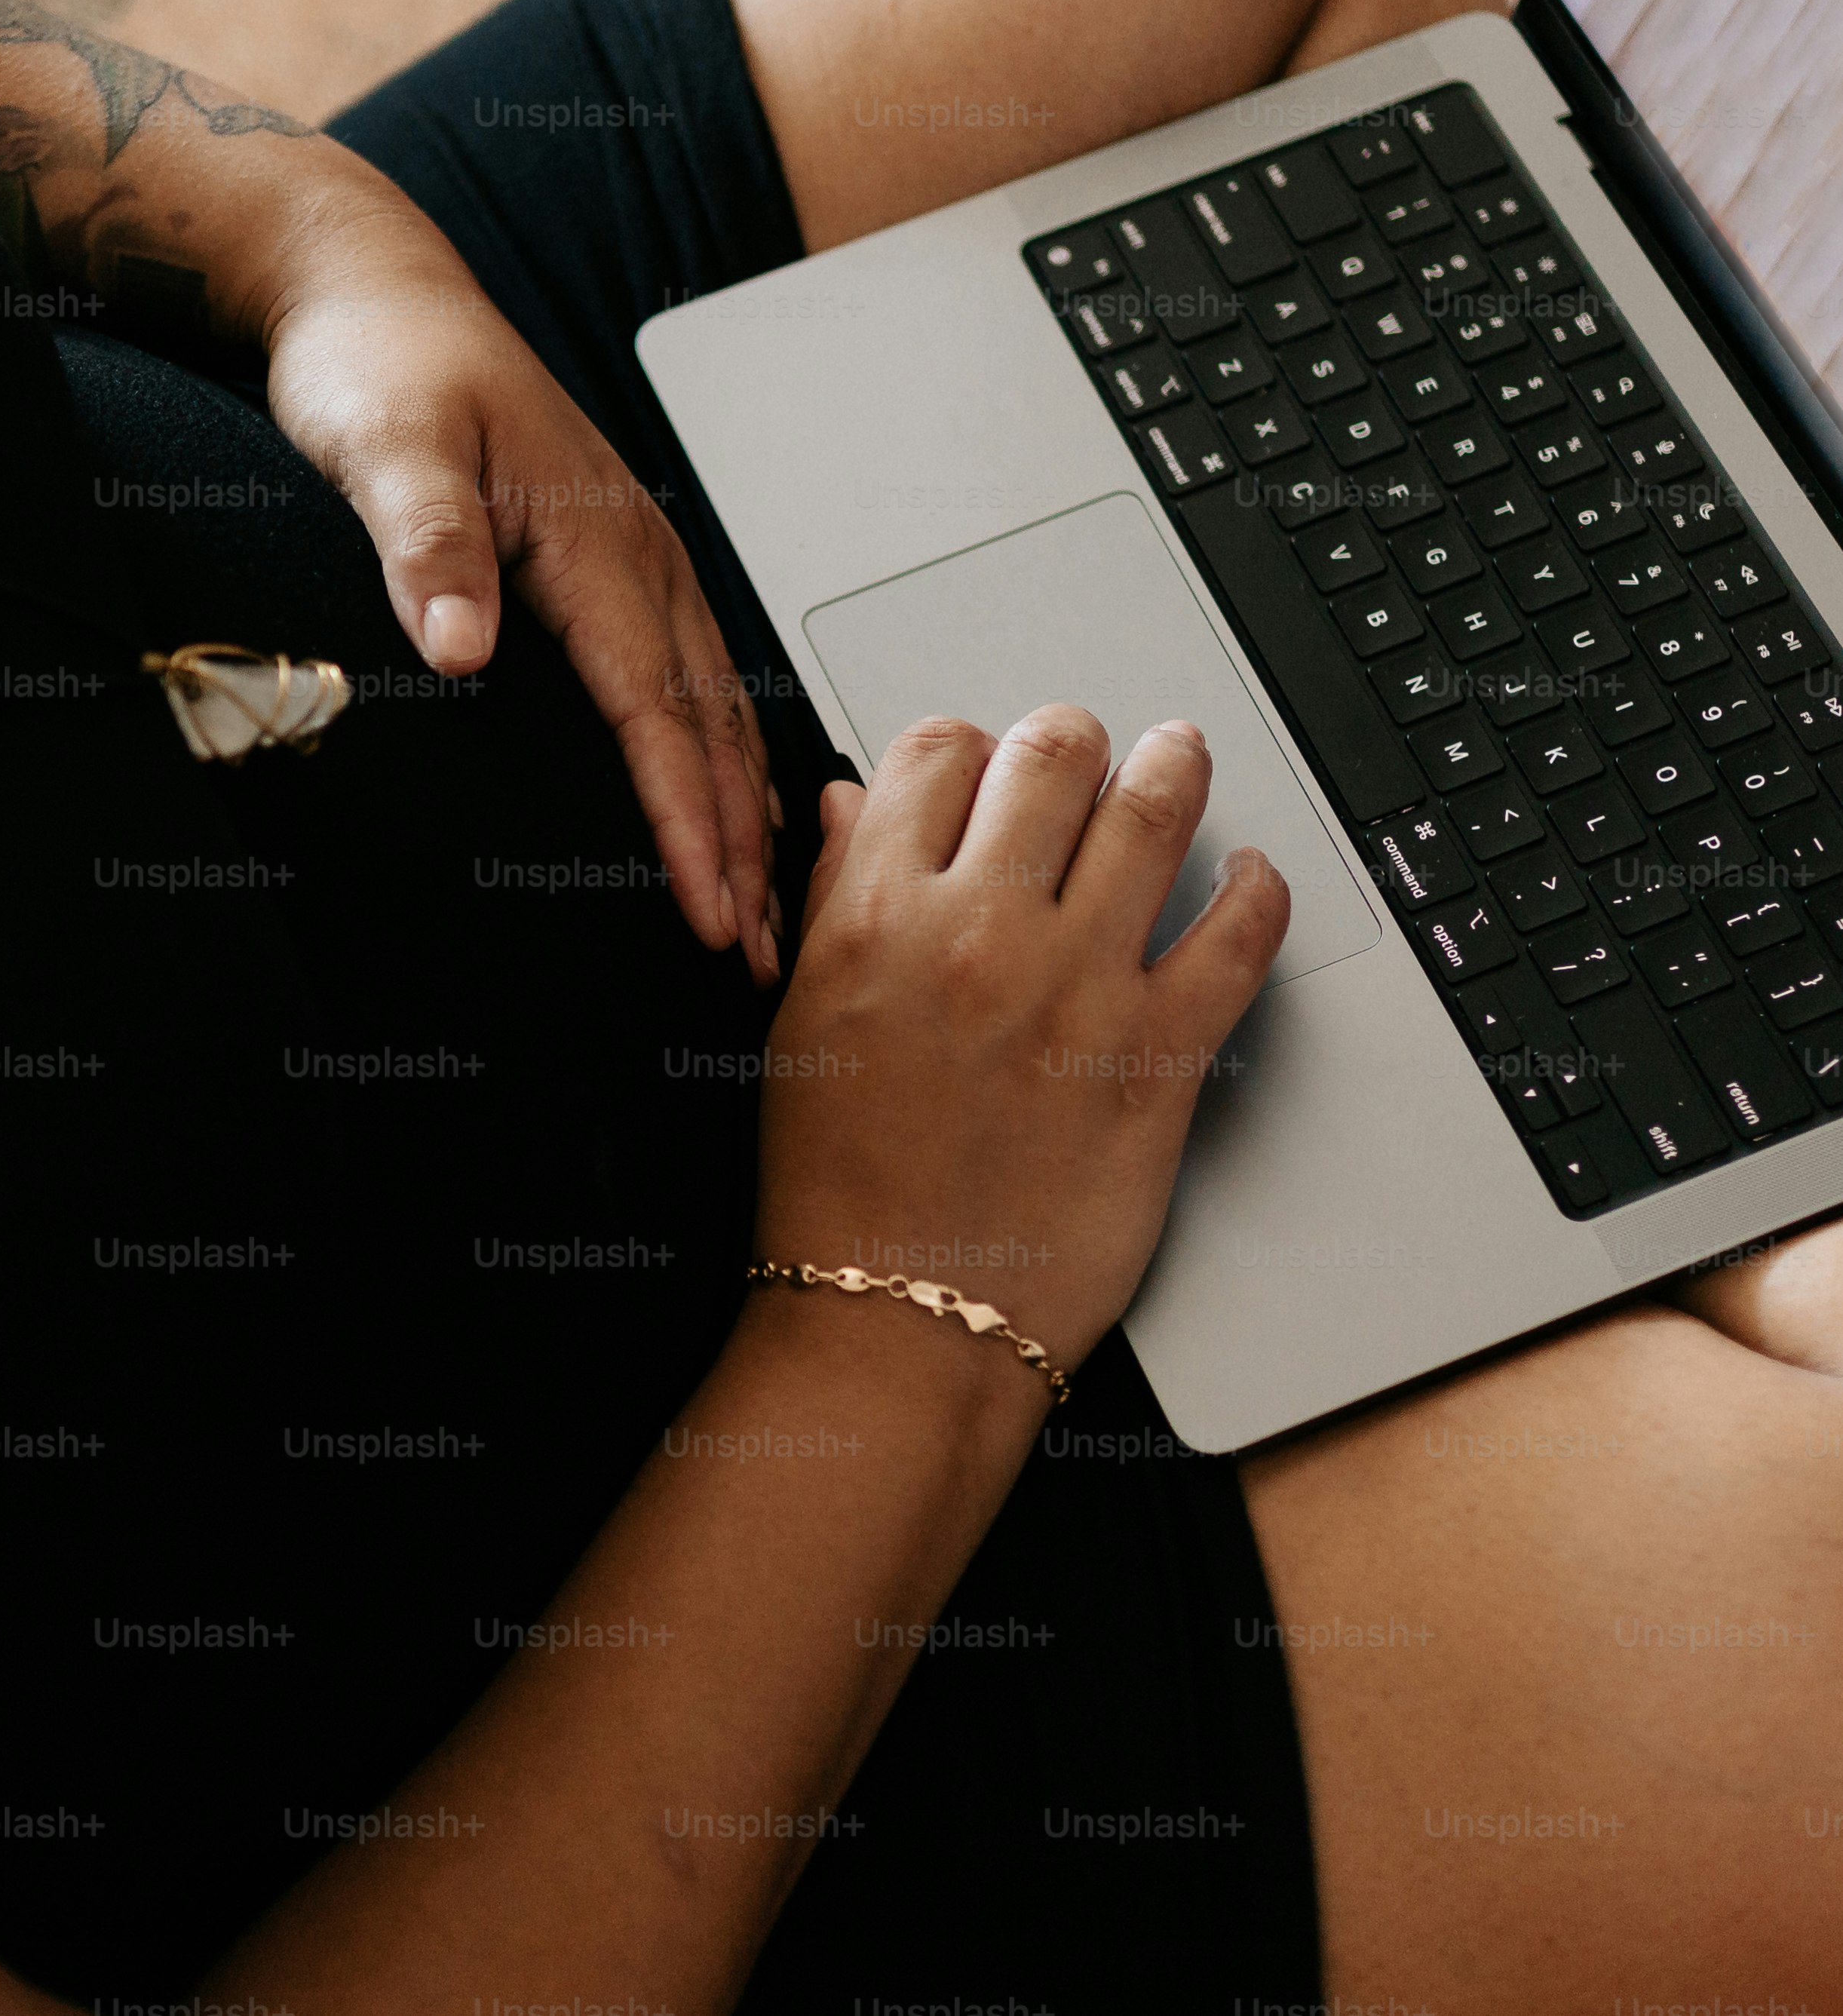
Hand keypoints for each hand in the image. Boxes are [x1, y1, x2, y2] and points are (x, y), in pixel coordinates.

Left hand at [255, 171, 779, 983]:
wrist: (374, 292)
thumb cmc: (380, 364)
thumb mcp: (384, 445)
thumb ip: (425, 544)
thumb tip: (463, 646)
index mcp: (593, 539)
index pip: (654, 709)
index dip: (686, 819)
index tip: (710, 910)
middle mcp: (635, 553)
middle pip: (708, 722)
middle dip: (740, 844)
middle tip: (759, 952)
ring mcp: (634, 554)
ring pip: (714, 703)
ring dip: (743, 807)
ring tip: (764, 902)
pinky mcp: (611, 558)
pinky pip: (690, 672)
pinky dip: (720, 748)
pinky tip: (730, 791)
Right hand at [756, 706, 1289, 1372]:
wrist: (900, 1321)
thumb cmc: (840, 1189)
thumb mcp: (801, 1021)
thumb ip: (834, 897)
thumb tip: (857, 803)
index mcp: (878, 916)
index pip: (936, 753)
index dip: (971, 745)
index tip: (989, 765)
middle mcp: (980, 933)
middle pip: (1051, 756)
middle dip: (1074, 740)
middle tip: (1091, 754)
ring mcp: (1077, 990)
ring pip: (1150, 815)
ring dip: (1176, 767)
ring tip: (1184, 756)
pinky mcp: (1158, 1058)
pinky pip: (1239, 936)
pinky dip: (1259, 887)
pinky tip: (1253, 876)